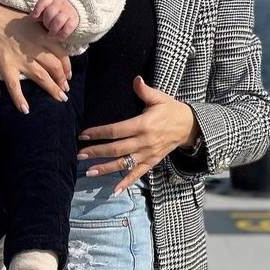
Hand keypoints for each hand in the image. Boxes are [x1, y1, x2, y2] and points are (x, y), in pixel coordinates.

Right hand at [0, 0, 71, 113]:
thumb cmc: (6, 17)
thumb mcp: (30, 20)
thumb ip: (42, 31)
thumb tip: (53, 40)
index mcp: (41, 35)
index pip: (62, 54)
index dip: (67, 67)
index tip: (68, 75)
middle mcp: (34, 48)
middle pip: (55, 67)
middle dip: (62, 80)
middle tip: (65, 90)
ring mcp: (20, 58)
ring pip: (41, 77)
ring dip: (52, 89)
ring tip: (60, 98)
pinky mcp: (5, 65)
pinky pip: (14, 85)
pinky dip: (19, 98)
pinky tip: (25, 109)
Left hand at [31, 0, 78, 39]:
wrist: (73, 9)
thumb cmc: (55, 11)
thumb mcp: (46, 8)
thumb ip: (39, 12)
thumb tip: (33, 17)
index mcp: (51, 0)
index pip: (44, 1)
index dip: (38, 9)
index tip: (34, 17)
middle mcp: (60, 4)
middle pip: (50, 12)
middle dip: (46, 22)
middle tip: (46, 27)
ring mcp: (68, 11)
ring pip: (58, 20)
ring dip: (53, 29)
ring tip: (51, 34)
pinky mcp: (74, 20)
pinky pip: (68, 28)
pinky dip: (62, 34)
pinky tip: (58, 37)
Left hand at [77, 76, 200, 194]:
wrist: (189, 126)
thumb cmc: (170, 109)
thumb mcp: (159, 97)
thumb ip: (145, 90)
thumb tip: (136, 79)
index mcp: (143, 124)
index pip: (116, 130)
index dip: (99, 133)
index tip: (83, 135)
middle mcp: (144, 141)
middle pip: (117, 149)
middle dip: (97, 152)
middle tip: (80, 155)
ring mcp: (148, 154)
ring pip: (124, 163)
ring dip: (106, 169)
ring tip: (89, 172)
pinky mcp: (152, 162)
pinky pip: (138, 174)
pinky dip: (126, 182)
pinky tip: (114, 190)